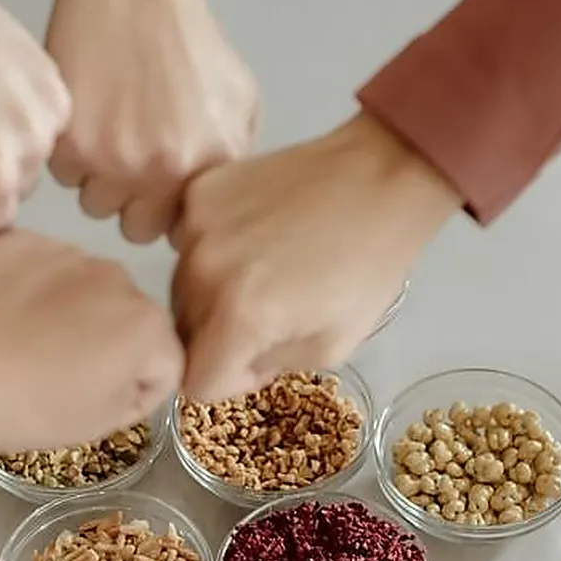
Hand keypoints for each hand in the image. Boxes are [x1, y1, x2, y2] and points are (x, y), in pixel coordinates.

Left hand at [0, 230, 182, 448]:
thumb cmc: (21, 402)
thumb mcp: (93, 425)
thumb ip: (135, 396)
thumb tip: (135, 375)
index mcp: (147, 327)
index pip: (166, 364)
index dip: (136, 391)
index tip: (93, 403)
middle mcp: (120, 277)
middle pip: (130, 318)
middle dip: (108, 344)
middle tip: (56, 374)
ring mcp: (70, 251)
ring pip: (88, 290)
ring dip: (71, 314)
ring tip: (23, 343)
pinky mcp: (27, 238)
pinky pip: (47, 269)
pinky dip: (34, 290)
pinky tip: (1, 315)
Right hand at [45, 0, 256, 243]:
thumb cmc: (187, 39)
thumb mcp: (241, 98)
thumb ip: (234, 157)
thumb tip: (212, 204)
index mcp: (211, 164)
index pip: (182, 231)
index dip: (168, 210)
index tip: (160, 186)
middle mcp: (166, 171)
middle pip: (136, 228)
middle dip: (133, 200)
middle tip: (129, 157)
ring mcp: (116, 161)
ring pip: (95, 204)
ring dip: (98, 177)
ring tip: (107, 128)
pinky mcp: (72, 145)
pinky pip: (64, 175)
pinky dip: (68, 151)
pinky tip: (85, 114)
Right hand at [171, 114, 462, 400]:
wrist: (379, 179)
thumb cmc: (367, 268)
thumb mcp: (330, 347)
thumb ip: (269, 367)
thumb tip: (236, 361)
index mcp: (240, 317)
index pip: (196, 381)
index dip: (230, 380)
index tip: (261, 359)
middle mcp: (203, 273)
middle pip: (185, 333)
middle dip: (220, 337)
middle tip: (267, 313)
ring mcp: (196, 226)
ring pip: (181, 287)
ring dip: (212, 292)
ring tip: (262, 270)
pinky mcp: (199, 192)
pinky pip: (187, 242)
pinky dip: (211, 249)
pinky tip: (253, 236)